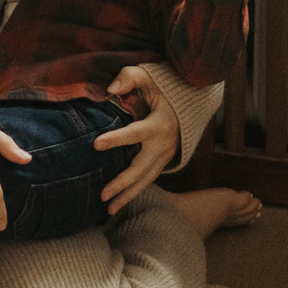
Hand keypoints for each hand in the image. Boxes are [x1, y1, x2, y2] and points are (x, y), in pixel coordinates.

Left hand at [95, 68, 184, 211]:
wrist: (191, 103)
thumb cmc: (164, 88)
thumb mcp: (149, 77)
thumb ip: (129, 78)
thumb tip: (110, 89)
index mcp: (159, 124)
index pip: (135, 133)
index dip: (116, 138)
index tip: (96, 144)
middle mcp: (163, 144)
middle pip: (141, 168)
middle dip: (122, 183)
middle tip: (102, 194)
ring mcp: (164, 156)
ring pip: (146, 180)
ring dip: (128, 196)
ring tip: (109, 210)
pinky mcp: (162, 162)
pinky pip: (147, 179)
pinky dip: (134, 192)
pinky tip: (119, 204)